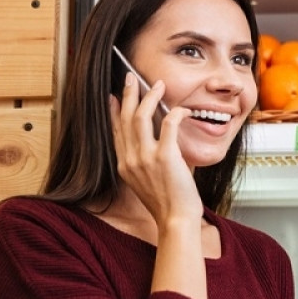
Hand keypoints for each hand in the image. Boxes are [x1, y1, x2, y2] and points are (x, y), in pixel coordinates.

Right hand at [109, 74, 200, 221]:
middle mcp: (130, 159)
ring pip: (141, 117)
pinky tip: (182, 109)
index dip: (114, 111)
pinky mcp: (165, 157)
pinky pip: (169, 125)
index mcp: (124, 165)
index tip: (115, 97)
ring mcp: (146, 157)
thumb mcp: (146, 182)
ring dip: (149, 97)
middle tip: (132, 78)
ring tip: (157, 85)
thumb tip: (154, 145)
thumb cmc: (166, 203)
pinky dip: (175, 113)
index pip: (115, 131)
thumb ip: (144, 162)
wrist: (175, 219)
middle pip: (125, 118)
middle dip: (128, 94)